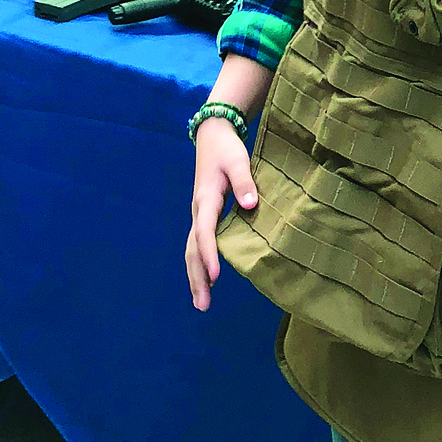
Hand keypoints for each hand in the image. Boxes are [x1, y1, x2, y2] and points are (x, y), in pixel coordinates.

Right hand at [185, 117, 256, 310]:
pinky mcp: (204, 215)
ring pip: (192, 250)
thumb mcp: (238, 160)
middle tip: (203, 305)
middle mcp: (198, 211)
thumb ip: (244, 181)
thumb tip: (249, 205)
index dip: (209, 255)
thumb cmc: (227, 149)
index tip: (216, 277)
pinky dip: (199, 264)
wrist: (213, 136)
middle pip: (192, 249)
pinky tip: (206, 280)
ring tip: (202, 302)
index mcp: (205, 199)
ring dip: (196, 276)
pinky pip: (197, 245)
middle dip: (197, 277)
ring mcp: (199, 214)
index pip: (204, 232)